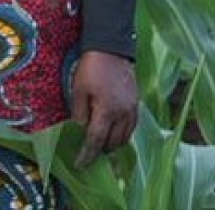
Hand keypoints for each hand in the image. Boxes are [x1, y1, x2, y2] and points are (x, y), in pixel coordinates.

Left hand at [70, 50, 137, 164]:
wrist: (111, 49)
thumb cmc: (91, 68)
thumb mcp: (78, 89)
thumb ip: (79, 112)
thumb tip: (81, 129)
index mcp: (107, 111)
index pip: (97, 140)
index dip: (88, 154)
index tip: (81, 164)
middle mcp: (123, 113)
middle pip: (113, 142)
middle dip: (101, 150)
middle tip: (88, 152)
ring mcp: (133, 109)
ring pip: (126, 137)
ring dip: (113, 144)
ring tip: (101, 144)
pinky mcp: (136, 103)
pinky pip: (132, 126)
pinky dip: (123, 133)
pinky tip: (114, 132)